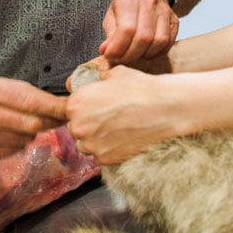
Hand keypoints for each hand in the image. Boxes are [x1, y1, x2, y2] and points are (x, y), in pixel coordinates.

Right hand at [0, 76, 67, 158]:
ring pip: (26, 140)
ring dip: (30, 133)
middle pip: (33, 126)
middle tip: (56, 118)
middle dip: (49, 122)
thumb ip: (40, 98)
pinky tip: (8, 132)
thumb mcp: (15, 86)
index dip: (56, 109)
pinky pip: (15, 150)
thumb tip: (68, 109)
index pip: (34, 104)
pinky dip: (19, 142)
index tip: (71, 110)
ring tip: (18, 122)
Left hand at [66, 65, 182, 164]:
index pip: (68, 109)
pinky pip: (101, 156)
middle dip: (88, 124)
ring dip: (96, 139)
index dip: (83, 108)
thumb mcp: (116, 73)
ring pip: (86, 144)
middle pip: (76, 128)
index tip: (95, 108)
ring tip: (117, 129)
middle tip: (109, 118)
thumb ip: (99, 79)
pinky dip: (110, 149)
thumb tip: (98, 81)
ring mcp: (91, 144)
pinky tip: (124, 138)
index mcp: (76, 102)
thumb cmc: (141, 88)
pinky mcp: (105, 158)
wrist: (164, 108)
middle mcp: (79, 125)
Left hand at [99, 0, 179, 62]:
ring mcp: (164, 10)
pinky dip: (156, 53)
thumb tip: (106, 51)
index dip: (118, 47)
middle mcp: (149, 2)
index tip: (111, 56)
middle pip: (143, 37)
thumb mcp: (112, 16)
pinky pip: (168, 43)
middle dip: (131, 55)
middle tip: (122, 60)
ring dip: (144, 55)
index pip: (127, 29)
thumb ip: (109, 34)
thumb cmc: (126, 7)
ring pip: (159, 41)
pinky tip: (146, 52)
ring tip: (134, 56)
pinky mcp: (174, 20)